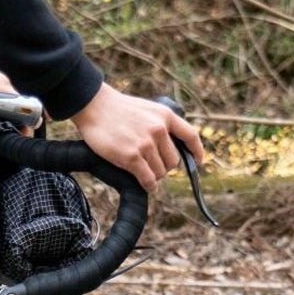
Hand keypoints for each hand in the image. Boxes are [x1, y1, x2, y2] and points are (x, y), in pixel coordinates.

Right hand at [70, 83, 204, 192]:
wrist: (95, 107)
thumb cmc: (116, 109)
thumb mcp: (146, 109)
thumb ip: (158, 123)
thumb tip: (166, 143)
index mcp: (165, 116)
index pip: (190, 136)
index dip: (197, 151)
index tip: (198, 161)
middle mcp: (159, 130)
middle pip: (173, 160)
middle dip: (165, 167)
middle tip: (154, 169)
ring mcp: (145, 144)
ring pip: (161, 171)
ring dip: (155, 177)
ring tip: (147, 176)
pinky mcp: (131, 157)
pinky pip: (148, 178)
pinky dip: (149, 186)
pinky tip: (148, 187)